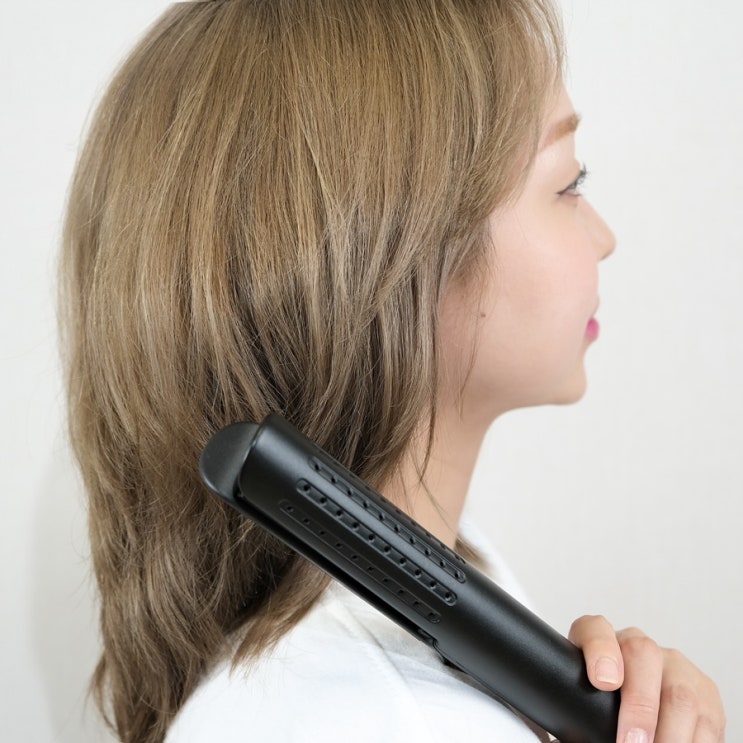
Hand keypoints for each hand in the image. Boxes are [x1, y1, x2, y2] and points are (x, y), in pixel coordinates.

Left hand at [569, 615, 725, 742]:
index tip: (602, 682)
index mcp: (601, 641)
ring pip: (681, 694)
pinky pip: (707, 720)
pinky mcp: (706, 693)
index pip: (595, 629)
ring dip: (669, 735)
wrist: (643, 708)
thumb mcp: (586, 701)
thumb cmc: (604, 707)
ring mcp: (676, 666)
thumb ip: (577, 708)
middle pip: (643, 656)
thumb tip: (560, 738)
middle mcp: (640, 647)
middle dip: (640, 707)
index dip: (600, 650)